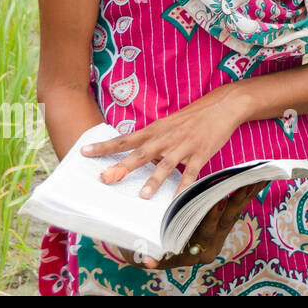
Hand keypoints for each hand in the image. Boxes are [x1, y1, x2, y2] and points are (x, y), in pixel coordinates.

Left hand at [82, 88, 244, 197]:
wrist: (223, 106)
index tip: (85, 152)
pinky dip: (184, 188)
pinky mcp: (200, 154)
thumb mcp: (169, 123)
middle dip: (123, 167)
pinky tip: (176, 200)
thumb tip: (137, 155)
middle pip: (141, 153)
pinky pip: (191, 174)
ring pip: (166, 165)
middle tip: (106, 178)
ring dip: (154, 180)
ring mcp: (184, 146)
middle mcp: (167, 137)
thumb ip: (153, 139)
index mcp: (156, 129)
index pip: (125, 138)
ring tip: (143, 196)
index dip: (105, 146)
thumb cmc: (194, 115)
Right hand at [119, 181, 266, 269]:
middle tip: (242, 185)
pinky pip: (239, 205)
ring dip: (247, 193)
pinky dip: (250, 191)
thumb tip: (148, 261)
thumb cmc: (147, 251)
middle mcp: (211, 243)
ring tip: (258, 176)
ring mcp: (220, 232)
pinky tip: (260, 177)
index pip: (206, 235)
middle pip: (226, 220)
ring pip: (236, 210)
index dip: (211, 219)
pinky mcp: (225, 220)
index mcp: (196, 252)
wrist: (155, 254)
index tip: (216, 204)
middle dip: (234, 201)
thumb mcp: (146, 256)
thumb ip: (149, 258)